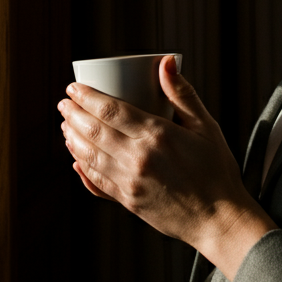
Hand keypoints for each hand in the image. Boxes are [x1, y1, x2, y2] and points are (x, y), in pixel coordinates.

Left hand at [59, 55, 275, 279]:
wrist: (218, 219)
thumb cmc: (216, 171)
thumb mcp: (206, 126)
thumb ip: (182, 94)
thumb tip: (166, 63)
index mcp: (157, 135)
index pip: (111, 110)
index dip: (87, 96)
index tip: (74, 88)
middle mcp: (138, 158)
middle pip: (93, 131)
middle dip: (73, 114)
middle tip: (64, 104)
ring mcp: (129, 182)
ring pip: (88, 156)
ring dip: (72, 138)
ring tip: (65, 125)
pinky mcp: (127, 201)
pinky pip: (96, 182)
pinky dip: (81, 169)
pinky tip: (75, 159)